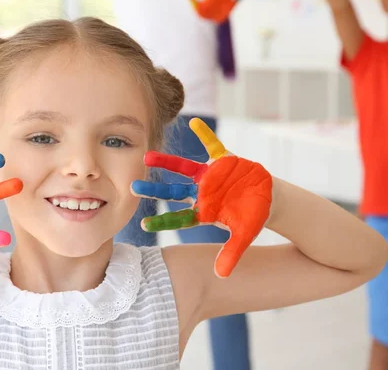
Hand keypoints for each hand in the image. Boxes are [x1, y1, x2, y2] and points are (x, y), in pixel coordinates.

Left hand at [132, 118, 271, 277]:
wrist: (268, 198)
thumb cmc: (252, 217)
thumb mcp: (244, 236)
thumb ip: (231, 254)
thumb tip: (221, 277)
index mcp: (203, 211)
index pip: (178, 217)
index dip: (162, 221)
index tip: (143, 224)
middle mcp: (201, 192)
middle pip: (172, 192)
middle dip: (154, 191)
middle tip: (132, 188)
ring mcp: (210, 176)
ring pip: (184, 168)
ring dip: (167, 163)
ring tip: (147, 156)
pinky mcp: (224, 160)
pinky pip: (213, 145)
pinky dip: (205, 135)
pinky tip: (194, 122)